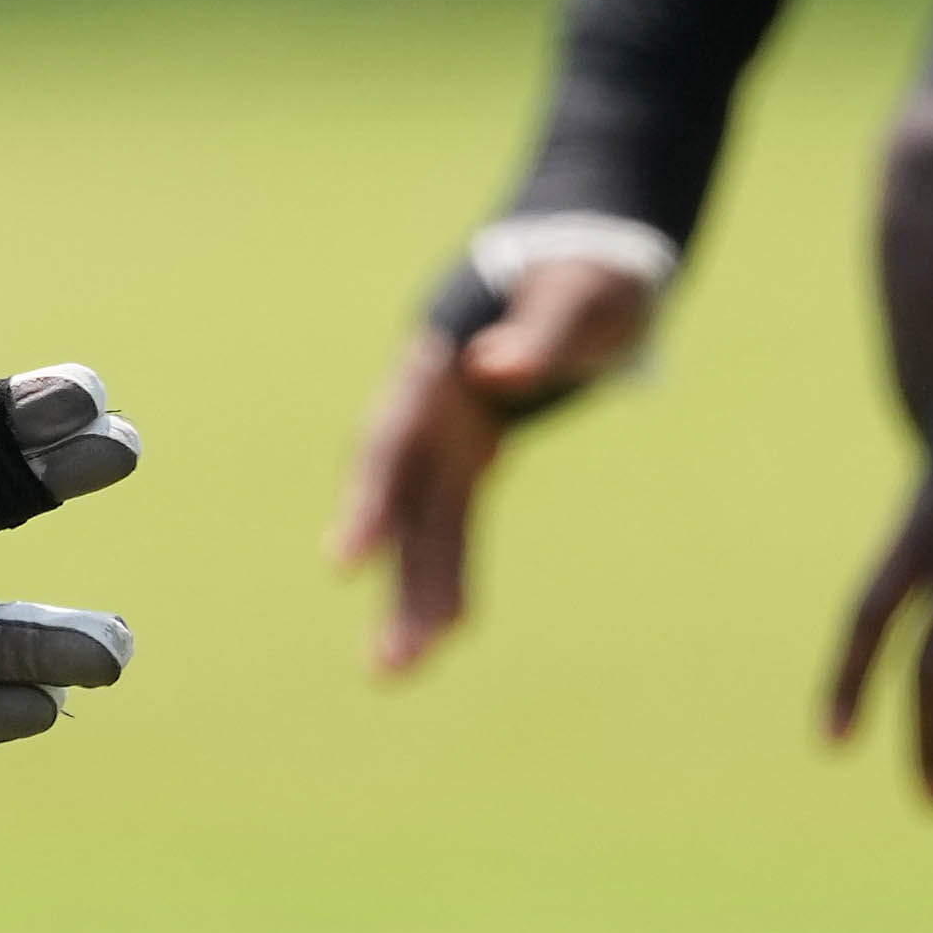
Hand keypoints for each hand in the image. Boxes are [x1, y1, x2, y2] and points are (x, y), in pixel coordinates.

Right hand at [330, 252, 659, 674]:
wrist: (588, 259)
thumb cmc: (585, 273)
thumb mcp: (577, 295)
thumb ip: (536, 333)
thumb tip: (490, 371)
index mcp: (435, 366)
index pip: (390, 440)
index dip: (367, 500)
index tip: (345, 559)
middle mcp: (427, 411)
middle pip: (397, 504)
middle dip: (392, 582)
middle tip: (389, 662)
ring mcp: (445, 437)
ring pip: (421, 529)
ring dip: (412, 597)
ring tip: (396, 673)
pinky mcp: (470, 457)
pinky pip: (452, 526)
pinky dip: (447, 574)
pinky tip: (444, 630)